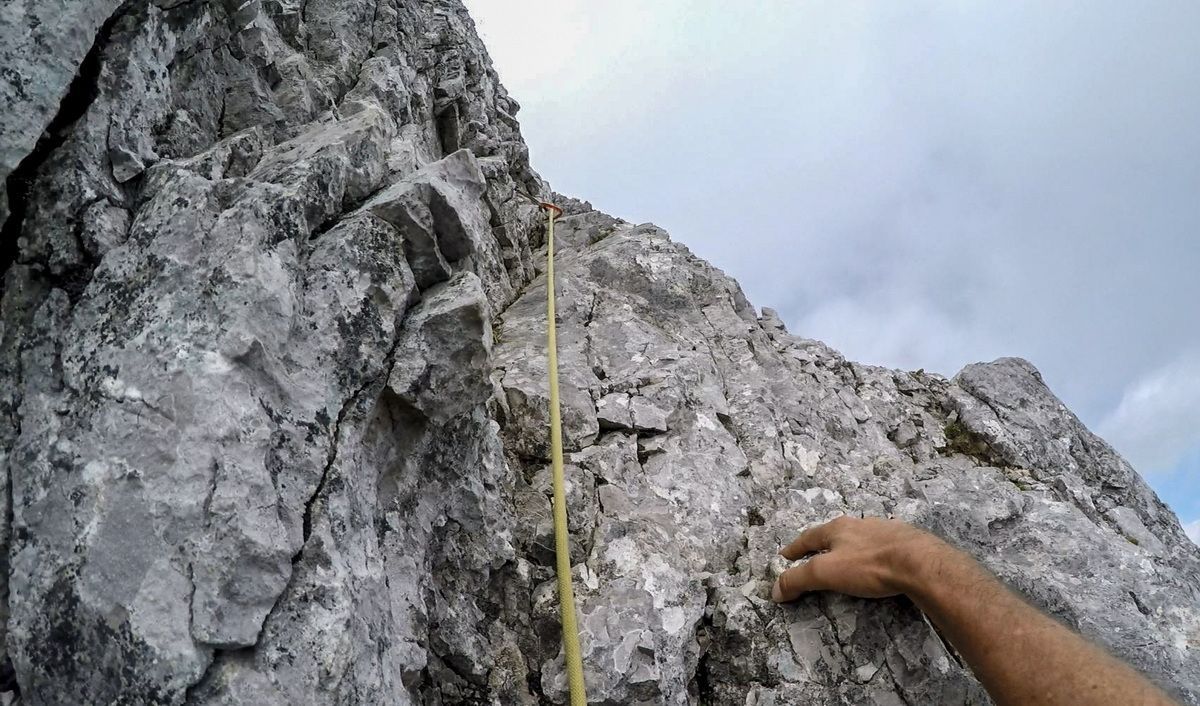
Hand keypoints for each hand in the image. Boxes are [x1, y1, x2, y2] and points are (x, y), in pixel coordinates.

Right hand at [771, 516, 949, 601]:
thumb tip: (775, 589)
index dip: (794, 548)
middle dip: (823, 545)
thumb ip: (799, 579)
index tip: (784, 556)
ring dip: (850, 547)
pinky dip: (874, 553)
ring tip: (847, 559)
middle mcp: (859, 524)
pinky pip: (883, 546)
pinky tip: (878, 561)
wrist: (920, 563)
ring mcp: (884, 531)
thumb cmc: (869, 566)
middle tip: (814, 556)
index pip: (808, 538)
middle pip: (834, 534)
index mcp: (837, 529)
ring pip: (860, 537)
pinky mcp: (906, 541)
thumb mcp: (826, 573)